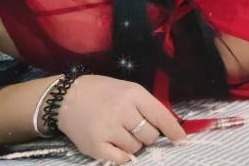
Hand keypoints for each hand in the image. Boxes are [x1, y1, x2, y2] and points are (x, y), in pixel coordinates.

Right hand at [56, 75, 185, 163]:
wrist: (67, 98)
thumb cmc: (103, 93)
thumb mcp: (128, 90)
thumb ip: (146, 107)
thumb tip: (167, 127)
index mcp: (134, 94)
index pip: (160, 116)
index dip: (173, 130)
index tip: (181, 140)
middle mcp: (122, 111)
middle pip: (150, 135)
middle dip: (148, 136)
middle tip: (135, 129)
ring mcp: (108, 129)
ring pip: (136, 148)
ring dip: (133, 145)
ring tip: (120, 133)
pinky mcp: (95, 146)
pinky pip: (120, 159)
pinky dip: (122, 156)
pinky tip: (115, 145)